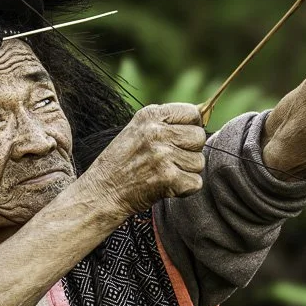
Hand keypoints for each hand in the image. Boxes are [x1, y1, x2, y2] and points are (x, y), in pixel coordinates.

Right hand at [82, 103, 206, 219]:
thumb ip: (166, 122)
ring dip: (185, 171)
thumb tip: (204, 115)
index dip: (191, 126)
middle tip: (168, 160)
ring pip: (199, 162)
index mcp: (149, 115)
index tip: (179, 138)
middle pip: (199, 137)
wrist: (102, 192)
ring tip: (162, 173)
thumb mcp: (137, 130)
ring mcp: (163, 155)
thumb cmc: (121, 162)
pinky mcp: (168, 178)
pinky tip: (165, 186)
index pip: (193, 113)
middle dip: (189, 150)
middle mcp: (156, 132)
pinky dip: (184, 188)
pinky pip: (196, 182)